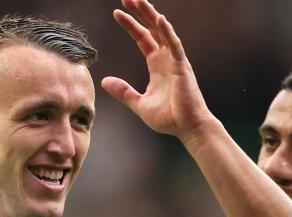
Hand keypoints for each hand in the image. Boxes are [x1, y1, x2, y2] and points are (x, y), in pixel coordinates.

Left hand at [101, 0, 216, 139]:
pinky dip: (168, 32)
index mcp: (157, 65)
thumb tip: (105, 81)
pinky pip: (175, 45)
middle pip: (152, 29)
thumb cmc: (168, 118)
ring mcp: (175, 61)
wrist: (187, 128)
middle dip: (140, 12)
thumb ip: (123, 91)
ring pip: (162, 31)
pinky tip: (159, 19)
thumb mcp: (139, 104)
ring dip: (151, 15)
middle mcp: (166, 59)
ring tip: (139, 0)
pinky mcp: (182, 67)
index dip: (131, 25)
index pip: (142, 38)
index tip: (116, 13)